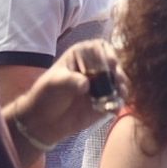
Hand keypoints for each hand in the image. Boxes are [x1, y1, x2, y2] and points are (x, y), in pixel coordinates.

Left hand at [9, 40, 123, 144]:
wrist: (44, 120)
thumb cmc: (46, 95)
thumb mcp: (54, 83)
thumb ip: (70, 81)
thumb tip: (86, 84)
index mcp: (81, 55)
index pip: (99, 47)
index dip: (107, 53)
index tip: (111, 63)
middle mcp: (94, 68)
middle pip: (113, 65)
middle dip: (118, 72)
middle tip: (118, 81)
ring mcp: (101, 85)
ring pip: (119, 82)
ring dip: (122, 87)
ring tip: (120, 94)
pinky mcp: (105, 102)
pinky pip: (117, 100)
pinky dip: (118, 103)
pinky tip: (114, 109)